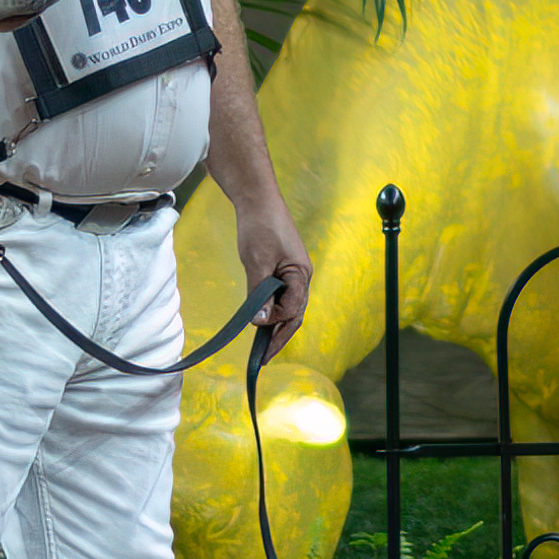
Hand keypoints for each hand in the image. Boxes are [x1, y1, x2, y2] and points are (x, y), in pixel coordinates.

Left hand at [237, 211, 310, 357]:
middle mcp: (302, 276)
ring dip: (276, 325)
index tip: (259, 336)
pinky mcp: (283, 269)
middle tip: (264, 358)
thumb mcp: (256, 262)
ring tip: (262, 347)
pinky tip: (260, 320)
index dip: (276, 324)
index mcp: (301, 275)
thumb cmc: (260, 228)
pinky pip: (281, 295)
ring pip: (288, 306)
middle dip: (280, 336)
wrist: (258, 200)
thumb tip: (260, 322)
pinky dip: (271, 309)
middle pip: (294, 313)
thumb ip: (259, 292)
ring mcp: (293, 273)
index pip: (293, 310)